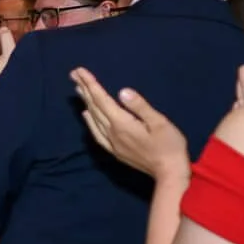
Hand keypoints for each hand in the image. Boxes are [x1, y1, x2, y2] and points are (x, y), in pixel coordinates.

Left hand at [73, 65, 193, 183]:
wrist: (168, 172)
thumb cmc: (169, 145)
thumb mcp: (159, 122)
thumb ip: (140, 107)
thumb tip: (122, 92)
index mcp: (122, 124)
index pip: (101, 100)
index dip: (90, 84)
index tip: (79, 71)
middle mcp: (112, 132)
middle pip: (94, 107)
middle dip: (84, 89)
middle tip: (74, 74)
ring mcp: (111, 142)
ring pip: (93, 118)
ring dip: (85, 102)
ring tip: (78, 89)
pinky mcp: (114, 150)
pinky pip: (96, 132)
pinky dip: (89, 121)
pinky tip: (87, 115)